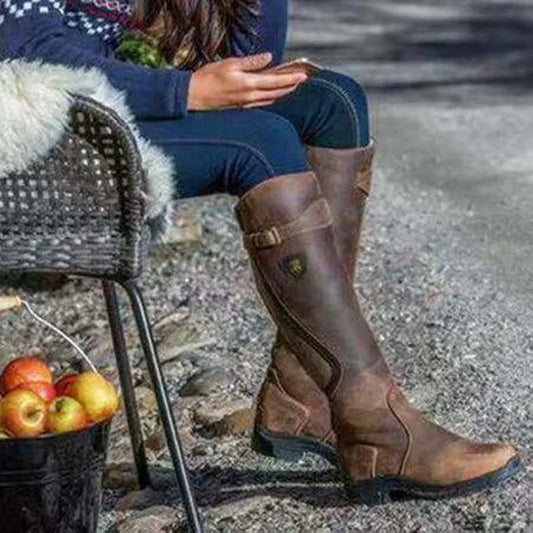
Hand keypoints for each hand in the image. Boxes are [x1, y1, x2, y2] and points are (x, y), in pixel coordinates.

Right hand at [187, 53, 307, 110]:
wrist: (195, 96)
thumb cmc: (209, 78)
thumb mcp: (230, 64)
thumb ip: (251, 62)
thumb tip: (268, 58)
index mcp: (249, 84)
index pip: (275, 81)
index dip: (290, 78)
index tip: (302, 75)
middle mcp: (250, 96)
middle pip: (276, 92)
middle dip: (290, 86)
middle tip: (301, 80)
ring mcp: (246, 104)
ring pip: (270, 99)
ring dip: (282, 93)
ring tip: (291, 87)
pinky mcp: (241, 107)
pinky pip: (261, 103)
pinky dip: (271, 98)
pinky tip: (273, 96)